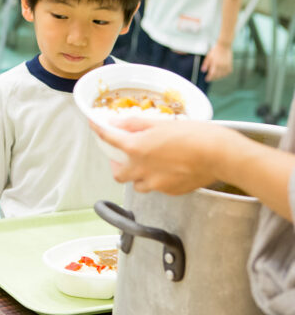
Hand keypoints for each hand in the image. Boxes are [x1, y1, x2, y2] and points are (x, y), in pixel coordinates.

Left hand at [91, 118, 222, 194]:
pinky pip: (156, 188)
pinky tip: (168, 170)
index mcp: (137, 148)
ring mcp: (156, 184)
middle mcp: (141, 169)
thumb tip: (118, 123)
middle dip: (118, 165)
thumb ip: (136, 124)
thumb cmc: (196, 135)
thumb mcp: (162, 123)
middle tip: (124, 156)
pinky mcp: (171, 191)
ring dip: (137, 175)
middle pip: (118, 173)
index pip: (109, 139)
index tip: (95, 127)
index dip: (99, 131)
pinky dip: (156, 180)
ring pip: (137, 184)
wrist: (220, 155)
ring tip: (147, 164)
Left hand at [201, 43, 232, 81]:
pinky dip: (225, 74)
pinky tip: (223, 74)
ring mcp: (226, 65)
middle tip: (210, 79)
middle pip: (218, 75)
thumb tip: (203, 71)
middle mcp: (221, 65)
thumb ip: (206, 64)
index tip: (206, 79)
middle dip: (213, 78)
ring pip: (223, 74)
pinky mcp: (230, 64)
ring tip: (216, 77)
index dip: (209, 77)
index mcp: (215, 64)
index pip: (212, 74)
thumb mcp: (208, 57)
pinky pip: (228, 71)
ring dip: (219, 77)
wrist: (224, 46)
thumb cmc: (215, 51)